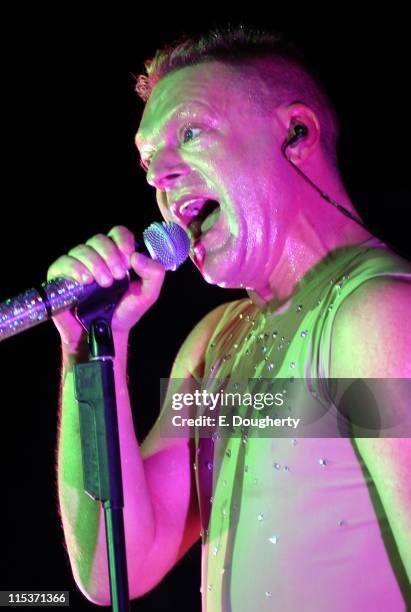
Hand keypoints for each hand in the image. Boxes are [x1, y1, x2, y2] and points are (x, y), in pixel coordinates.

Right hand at [46, 225, 165, 348]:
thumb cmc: (125, 310)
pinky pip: (63, 262)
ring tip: (104, 283)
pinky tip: (85, 281)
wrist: (107, 333)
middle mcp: (96, 256)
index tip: (129, 256)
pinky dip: (75, 268)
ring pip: (81, 249)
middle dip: (110, 255)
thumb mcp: (148, 294)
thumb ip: (154, 274)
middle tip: (119, 275)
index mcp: (116, 255)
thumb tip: (138, 257)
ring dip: (95, 263)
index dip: (123, 240)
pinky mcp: (61, 277)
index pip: (117, 233)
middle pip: (99, 239)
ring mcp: (77, 265)